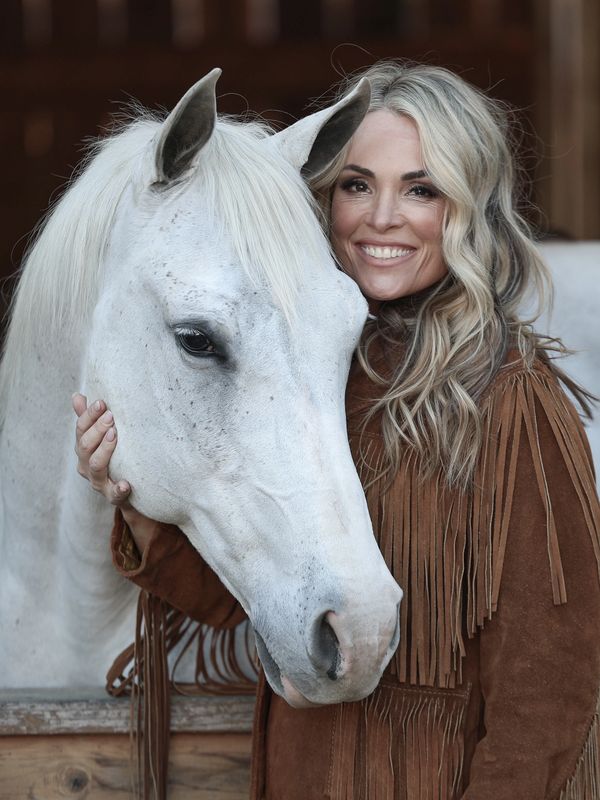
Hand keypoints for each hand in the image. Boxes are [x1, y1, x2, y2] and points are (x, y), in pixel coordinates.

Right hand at [72, 393, 157, 550]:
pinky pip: (114, 494)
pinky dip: (118, 489)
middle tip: (111, 416)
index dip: (89, 415)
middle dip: (97, 429)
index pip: (80, 429)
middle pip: (85, 445)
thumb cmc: (113, 458)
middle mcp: (86, 465)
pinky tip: (125, 484)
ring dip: (104, 449)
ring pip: (96, 465)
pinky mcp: (112, 496)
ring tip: (115, 435)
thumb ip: (89, 419)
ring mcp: (98, 482)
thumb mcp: (100, 438)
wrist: (127, 491)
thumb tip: (77, 396)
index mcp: (82, 449)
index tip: (102, 402)